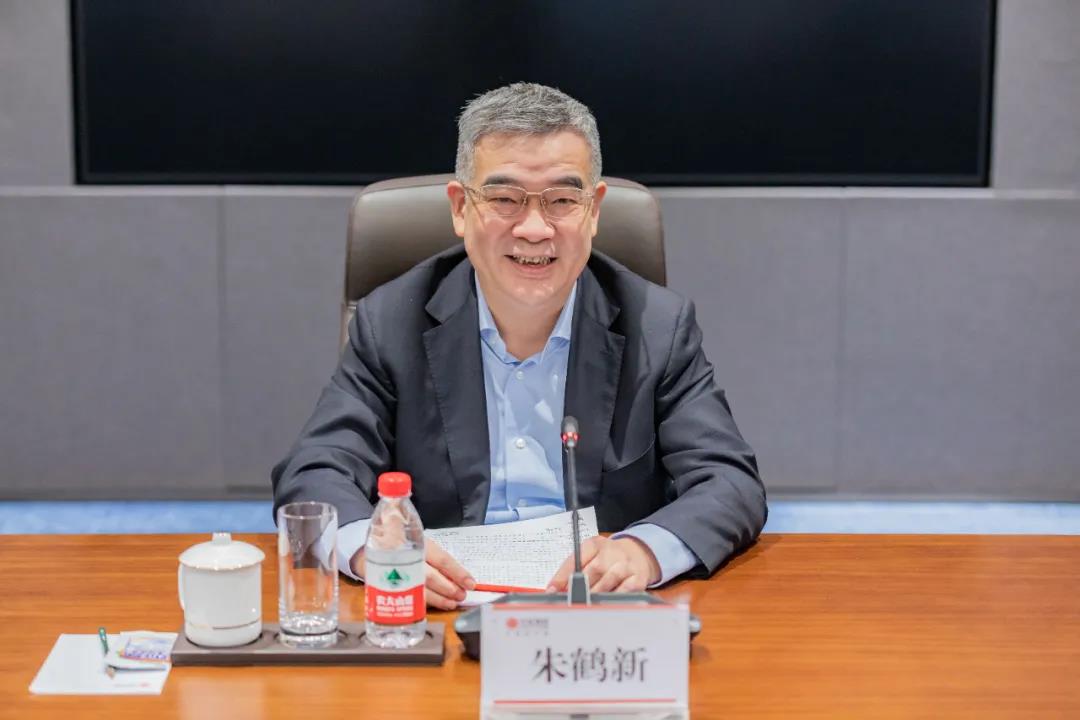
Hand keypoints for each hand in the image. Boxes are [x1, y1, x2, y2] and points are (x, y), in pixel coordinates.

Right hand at [350, 538, 475, 609]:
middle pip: (429, 577)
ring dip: (438, 599)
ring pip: (419, 591)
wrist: (363, 547)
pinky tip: (436, 605)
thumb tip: (433, 536)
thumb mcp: (408, 528)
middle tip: (462, 595)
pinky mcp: (388, 587)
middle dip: (448, 588)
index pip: (440, 559)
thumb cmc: (395, 538)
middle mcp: (406, 559)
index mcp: (415, 543)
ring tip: (452, 603)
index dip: (456, 572)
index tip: (470, 582)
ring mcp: (395, 575)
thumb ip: (425, 536)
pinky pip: (407, 597)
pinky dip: (424, 604)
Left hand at [546, 536, 660, 593]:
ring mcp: (626, 565)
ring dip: (593, 595)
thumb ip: (573, 569)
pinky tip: (604, 604)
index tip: (552, 590)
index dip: (563, 575)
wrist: (637, 554)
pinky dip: (612, 599)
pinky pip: (623, 592)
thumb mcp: (590, 555)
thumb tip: (554, 589)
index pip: (577, 557)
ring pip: (607, 582)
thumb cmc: (607, 558)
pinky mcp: (637, 579)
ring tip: (583, 605)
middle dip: (578, 588)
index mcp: (595, 544)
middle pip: (593, 570)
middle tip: (567, 600)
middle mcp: (612, 552)